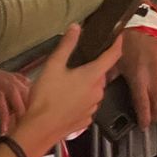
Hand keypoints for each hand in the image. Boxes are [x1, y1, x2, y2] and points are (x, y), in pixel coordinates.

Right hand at [0, 25, 123, 156]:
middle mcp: (97, 92)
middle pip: (101, 73)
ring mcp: (93, 108)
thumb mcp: (53, 65)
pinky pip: (88, 104)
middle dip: (93, 66)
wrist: (39, 129)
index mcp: (93, 76)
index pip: (113, 56)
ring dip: (86, 84)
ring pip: (94, 89)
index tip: (118, 36)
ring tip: (68, 82)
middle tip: (77, 63)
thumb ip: (67, 45)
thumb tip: (76, 27)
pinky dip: (82, 99)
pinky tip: (67, 99)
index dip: (117, 44)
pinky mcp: (86, 120)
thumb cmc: (46, 97)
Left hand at [0, 33, 29, 132]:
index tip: (5, 129)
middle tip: (23, 123)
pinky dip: (22, 81)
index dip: (5, 112)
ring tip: (30, 108)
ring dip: (24, 94)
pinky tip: (28, 87)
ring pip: (15, 80)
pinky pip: (12, 74)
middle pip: (12, 88)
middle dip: (20, 106)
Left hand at [118, 29, 156, 128]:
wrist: (142, 27)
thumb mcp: (116, 64)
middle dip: (156, 116)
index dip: (145, 119)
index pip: (144, 106)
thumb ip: (111, 80)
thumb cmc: (127, 45)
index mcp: (139, 79)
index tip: (143, 125)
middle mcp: (155, 78)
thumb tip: (103, 93)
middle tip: (150, 117)